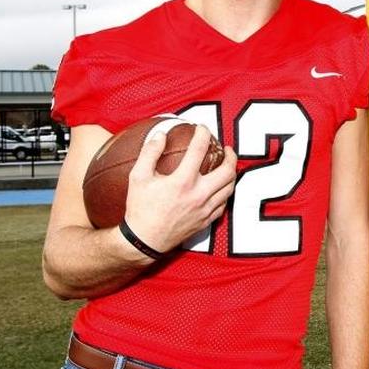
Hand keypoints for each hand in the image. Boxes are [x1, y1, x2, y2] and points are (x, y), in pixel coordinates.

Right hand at [122, 125, 236, 254]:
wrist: (144, 241)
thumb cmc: (139, 208)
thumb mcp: (137, 177)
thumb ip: (149, 152)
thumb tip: (160, 134)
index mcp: (182, 182)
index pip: (199, 150)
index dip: (202, 134)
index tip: (202, 128)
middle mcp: (198, 195)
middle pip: (227, 170)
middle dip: (230, 155)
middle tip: (226, 148)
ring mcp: (204, 209)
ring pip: (230, 188)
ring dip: (231, 173)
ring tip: (227, 165)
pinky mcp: (206, 221)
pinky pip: (224, 204)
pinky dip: (225, 192)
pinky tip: (220, 187)